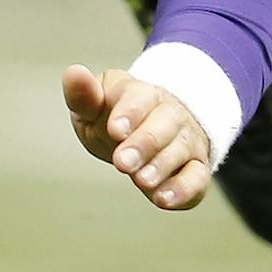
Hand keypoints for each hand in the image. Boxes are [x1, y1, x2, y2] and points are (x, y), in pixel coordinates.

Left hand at [61, 65, 211, 211]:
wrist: (137, 133)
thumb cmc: (111, 118)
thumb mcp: (91, 107)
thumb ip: (82, 95)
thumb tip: (74, 72)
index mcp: (139, 92)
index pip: (140, 96)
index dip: (130, 112)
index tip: (115, 130)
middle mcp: (168, 112)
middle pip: (165, 122)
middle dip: (144, 143)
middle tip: (122, 163)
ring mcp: (185, 139)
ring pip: (182, 148)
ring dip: (161, 166)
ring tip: (140, 181)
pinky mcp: (195, 168)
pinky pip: (198, 177)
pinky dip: (183, 189)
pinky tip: (163, 199)